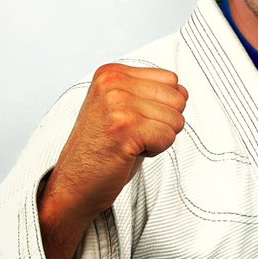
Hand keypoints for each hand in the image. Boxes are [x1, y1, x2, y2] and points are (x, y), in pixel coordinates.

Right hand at [39, 65, 186, 258]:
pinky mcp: (125, 129)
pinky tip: (129, 153)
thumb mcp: (121, 109)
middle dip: (163, 122)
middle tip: (132, 135)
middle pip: (177, 98)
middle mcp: (112, 84)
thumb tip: (184, 92)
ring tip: (129, 143)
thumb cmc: (100, 151)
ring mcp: (117, 104)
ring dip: (158, 138)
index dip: (161, 107)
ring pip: (176, 119)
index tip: (132, 121)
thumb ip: (149, 93)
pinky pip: (168, 137)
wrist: (73, 185)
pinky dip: (155, 151)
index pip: (171, 79)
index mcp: (111, 73)